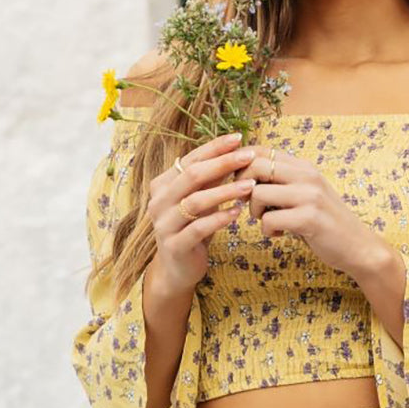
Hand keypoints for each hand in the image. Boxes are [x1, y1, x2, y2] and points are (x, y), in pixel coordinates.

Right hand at [146, 132, 256, 292]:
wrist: (177, 269)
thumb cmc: (191, 228)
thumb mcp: (200, 200)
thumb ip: (211, 179)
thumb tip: (235, 149)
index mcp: (162, 185)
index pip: (190, 160)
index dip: (214, 147)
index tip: (238, 138)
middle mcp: (158, 202)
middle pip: (192, 176)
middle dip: (223, 163)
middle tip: (249, 156)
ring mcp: (163, 224)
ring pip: (196, 201)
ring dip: (225, 191)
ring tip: (250, 185)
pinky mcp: (174, 246)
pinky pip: (199, 228)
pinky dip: (220, 218)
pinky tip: (238, 212)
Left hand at [243, 143, 381, 278]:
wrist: (358, 246)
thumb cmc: (325, 221)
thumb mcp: (306, 194)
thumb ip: (283, 182)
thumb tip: (245, 174)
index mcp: (305, 167)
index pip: (262, 150)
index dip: (242, 165)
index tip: (242, 185)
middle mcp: (308, 175)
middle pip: (256, 165)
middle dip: (243, 187)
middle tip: (252, 204)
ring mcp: (310, 196)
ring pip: (258, 192)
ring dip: (255, 211)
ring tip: (268, 221)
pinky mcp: (309, 218)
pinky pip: (269, 219)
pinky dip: (267, 230)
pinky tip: (279, 234)